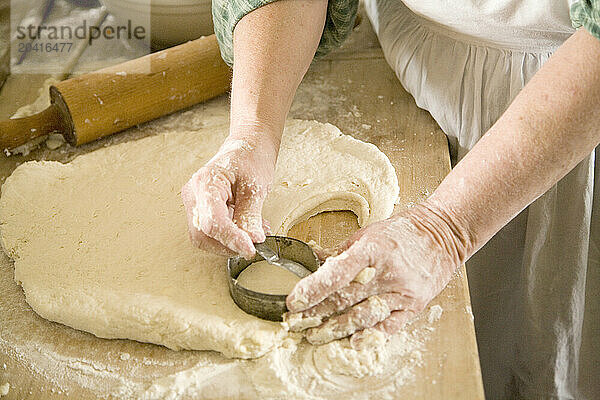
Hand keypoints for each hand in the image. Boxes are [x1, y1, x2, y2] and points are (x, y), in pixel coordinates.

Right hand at [181, 130, 278, 258]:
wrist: (248, 146)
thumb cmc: (251, 158)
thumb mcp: (255, 188)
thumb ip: (250, 216)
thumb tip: (252, 241)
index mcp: (205, 184)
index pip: (212, 223)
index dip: (231, 240)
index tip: (251, 249)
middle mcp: (194, 195)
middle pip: (203, 235)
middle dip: (229, 245)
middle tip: (254, 244)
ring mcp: (196, 203)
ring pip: (206, 237)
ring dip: (231, 242)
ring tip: (256, 232)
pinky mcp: (203, 209)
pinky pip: (212, 231)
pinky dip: (231, 236)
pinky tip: (249, 228)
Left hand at [284, 203, 468, 346]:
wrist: (443, 235)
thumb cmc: (402, 232)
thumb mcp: (368, 234)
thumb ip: (341, 252)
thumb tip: (312, 261)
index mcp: (372, 250)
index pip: (337, 274)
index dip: (312, 290)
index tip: (293, 302)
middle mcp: (387, 272)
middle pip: (345, 299)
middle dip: (316, 314)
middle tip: (294, 324)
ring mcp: (401, 291)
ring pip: (363, 316)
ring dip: (336, 329)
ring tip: (315, 335)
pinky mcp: (413, 305)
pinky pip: (389, 326)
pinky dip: (368, 335)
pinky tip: (351, 341)